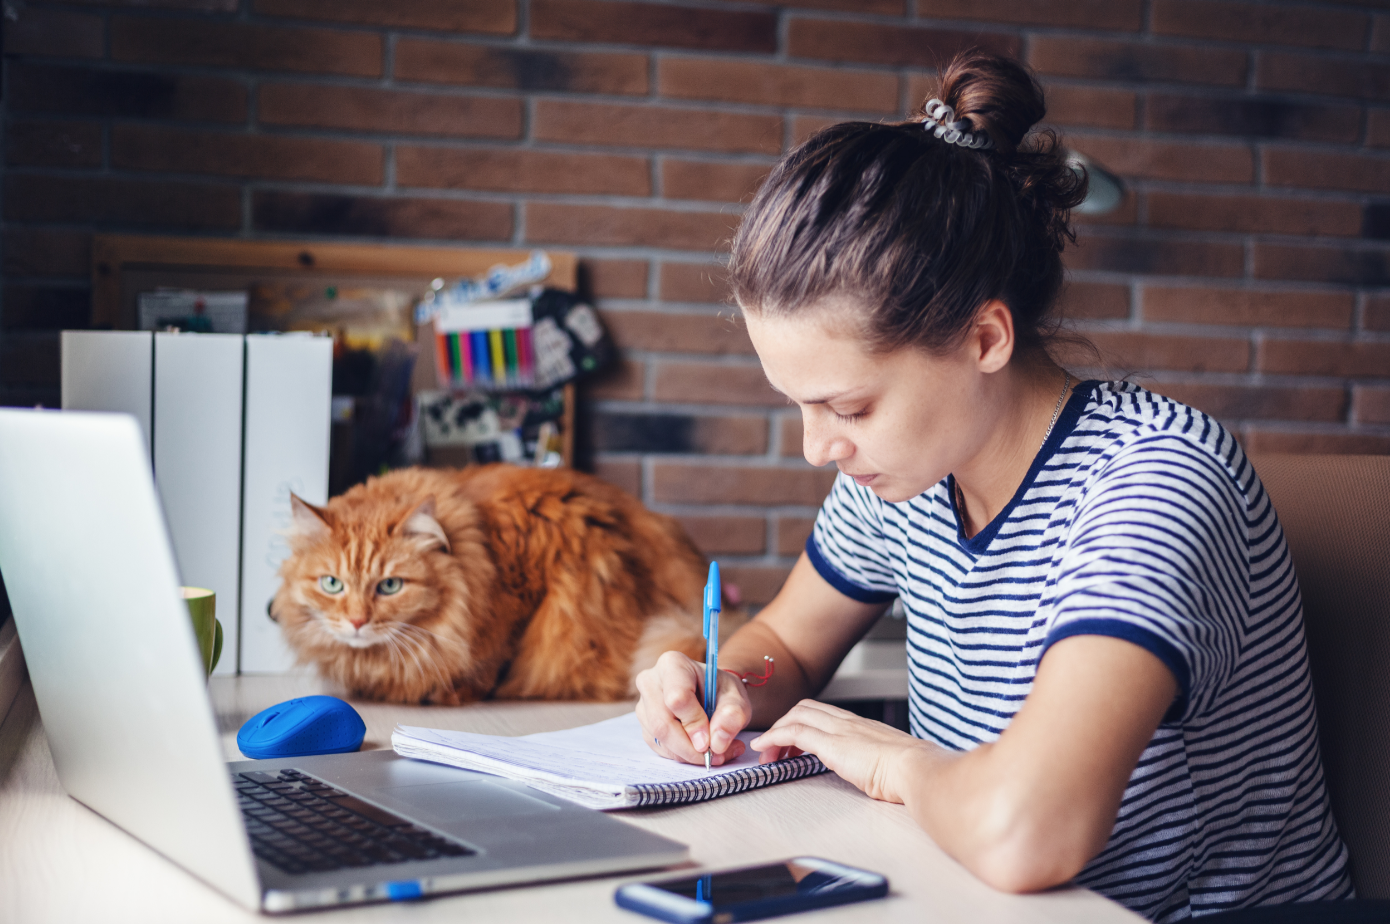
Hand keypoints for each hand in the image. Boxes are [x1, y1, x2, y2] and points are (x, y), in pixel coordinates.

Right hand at [635, 651, 750, 765]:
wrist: (712, 695)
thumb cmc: (722, 691)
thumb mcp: (737, 698)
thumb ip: (732, 715)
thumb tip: (717, 742)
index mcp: (672, 664)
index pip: (677, 698)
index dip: (694, 723)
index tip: (712, 741)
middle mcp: (650, 682)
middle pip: (662, 723)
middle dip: (690, 748)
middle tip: (717, 756)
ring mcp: (643, 705)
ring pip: (659, 739)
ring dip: (689, 754)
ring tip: (718, 752)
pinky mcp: (645, 725)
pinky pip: (659, 748)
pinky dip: (682, 756)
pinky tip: (701, 751)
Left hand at [751, 700, 933, 803]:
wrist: (917, 769)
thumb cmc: (911, 772)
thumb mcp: (890, 762)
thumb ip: (878, 762)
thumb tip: (878, 774)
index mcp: (862, 727)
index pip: (824, 713)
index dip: (803, 722)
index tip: (792, 743)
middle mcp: (849, 722)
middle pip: (805, 708)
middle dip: (785, 724)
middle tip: (775, 749)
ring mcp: (840, 729)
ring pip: (796, 715)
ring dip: (776, 732)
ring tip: (768, 753)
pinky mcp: (831, 744)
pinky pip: (794, 732)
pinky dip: (774, 737)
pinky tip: (765, 748)